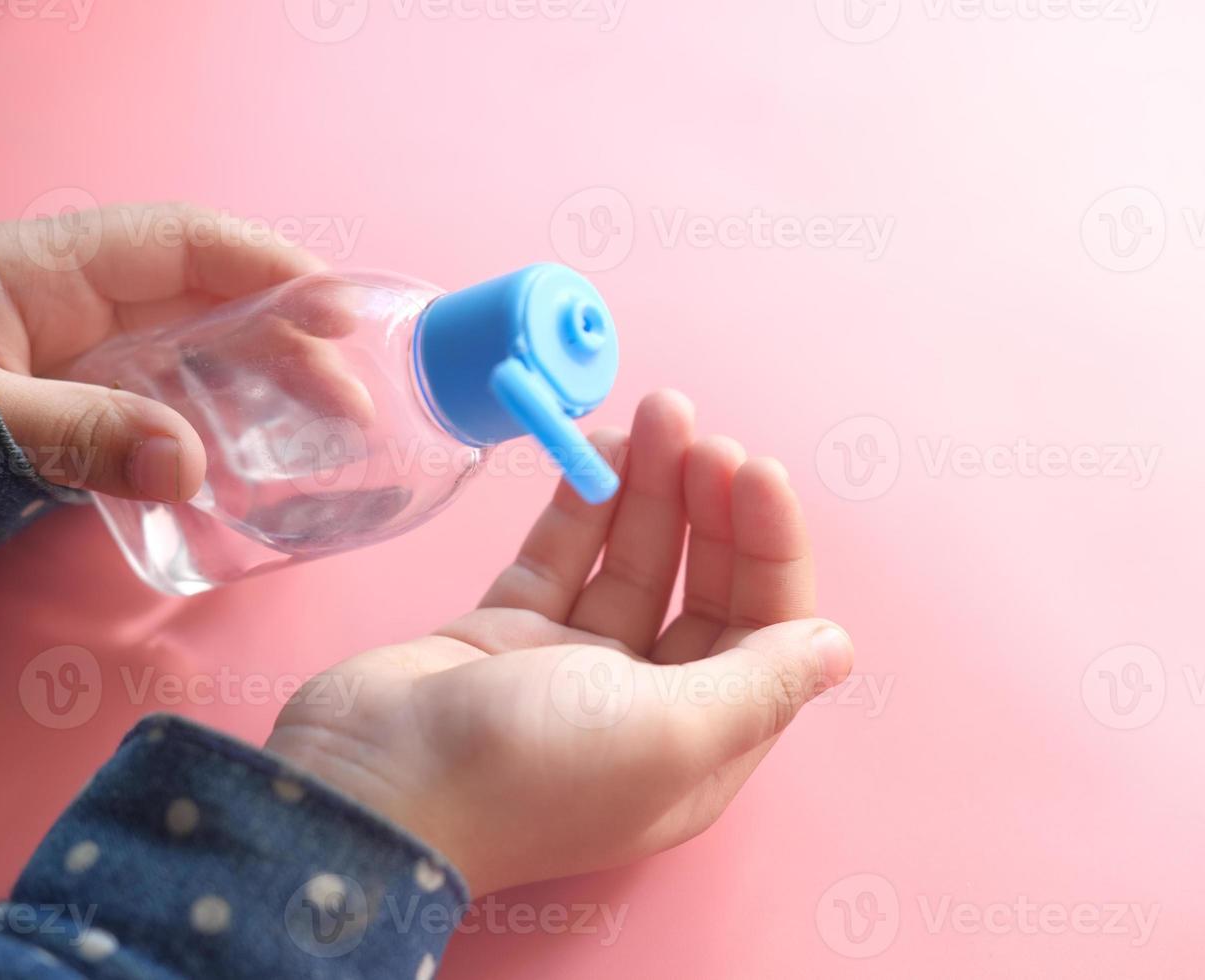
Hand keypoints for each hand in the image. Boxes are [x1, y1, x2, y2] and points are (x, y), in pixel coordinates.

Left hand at [0, 203, 324, 501]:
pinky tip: (259, 459)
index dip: (271, 269)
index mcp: (56, 267)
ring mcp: (86, 352)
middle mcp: (86, 301)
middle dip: (294, 342)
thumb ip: (76, 433)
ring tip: (331, 432)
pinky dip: (222, 423)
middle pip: (215, 301)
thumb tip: (190, 468)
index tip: (338, 312)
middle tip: (353, 403)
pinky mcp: (82, 402)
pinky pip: (171, 400)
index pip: (187, 244)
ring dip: (272, 385)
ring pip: (203, 352)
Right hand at [266, 390, 853, 896]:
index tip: (757, 472)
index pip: (764, 631)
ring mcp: (573, 667)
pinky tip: (601, 449)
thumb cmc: (528, 771)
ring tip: (659, 412)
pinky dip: (584, 504)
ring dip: (651, 489)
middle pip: (702, 590)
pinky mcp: (509, 632)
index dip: (768, 548)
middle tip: (703, 433)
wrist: (366, 787)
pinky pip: (564, 556)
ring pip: (634, 562)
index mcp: (700, 743)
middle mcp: (646, 706)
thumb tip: (837, 648)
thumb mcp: (668, 731)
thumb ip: (758, 683)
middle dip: (711, 508)